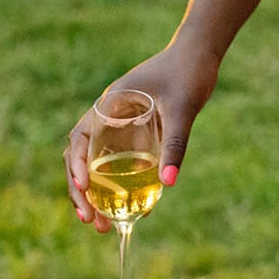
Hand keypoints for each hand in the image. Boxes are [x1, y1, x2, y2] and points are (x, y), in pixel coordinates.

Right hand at [63, 43, 219, 233]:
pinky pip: (118, 162)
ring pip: (96, 164)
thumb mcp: (183, 109)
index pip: (80, 139)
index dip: (76, 166)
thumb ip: (175, 143)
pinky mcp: (135, 133)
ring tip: (101, 225)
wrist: (202, 53)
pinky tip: (130, 208)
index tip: (83, 189)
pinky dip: (116, 185)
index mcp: (109, 104)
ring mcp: (119, 126)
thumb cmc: (190, 73)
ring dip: (95, 194)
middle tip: (90, 221)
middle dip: (81, 191)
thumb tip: (169, 183)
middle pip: (81, 158)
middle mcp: (108, 116)